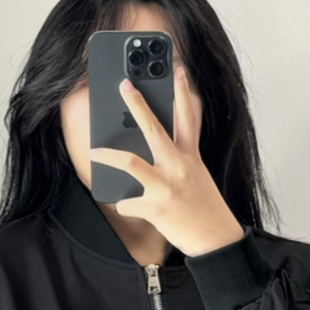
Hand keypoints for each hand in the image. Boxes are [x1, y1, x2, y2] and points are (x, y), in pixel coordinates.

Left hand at [89, 64, 244, 258]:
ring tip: (93, 150)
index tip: (177, 69)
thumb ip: (181, 159)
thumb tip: (160, 150)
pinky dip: (123, 205)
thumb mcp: (198, 176)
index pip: (188, 117)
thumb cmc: (205, 209)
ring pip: (131, 162)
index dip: (183, 91)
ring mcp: (165, 186)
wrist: (216, 240)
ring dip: (109, 155)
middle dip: (136, 104)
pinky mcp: (156, 208)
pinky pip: (129, 204)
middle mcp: (178, 165)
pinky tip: (122, 205)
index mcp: (190, 156)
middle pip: (153, 128)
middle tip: (123, 85)